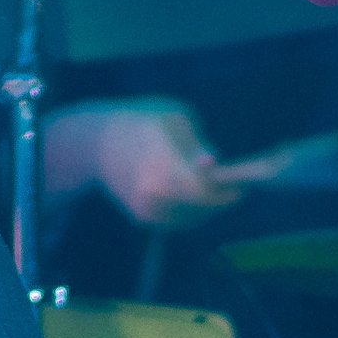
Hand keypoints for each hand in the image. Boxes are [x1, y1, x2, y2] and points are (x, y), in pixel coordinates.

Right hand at [42, 101, 237, 228]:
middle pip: (204, 208)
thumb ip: (198, 144)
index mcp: (168, 168)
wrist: (96, 142)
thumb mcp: (175, 118)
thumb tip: (214, 165)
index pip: (209, 192)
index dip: (229, 191)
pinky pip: (177, 219)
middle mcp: (157, 195)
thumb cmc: (142, 121)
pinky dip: (188, 208)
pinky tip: (189, 190)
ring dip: (205, 205)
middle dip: (220, 198)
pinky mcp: (143, 218)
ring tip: (211, 186)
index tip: (241, 184)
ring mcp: (149, 210)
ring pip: (192, 217)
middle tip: (232, 186)